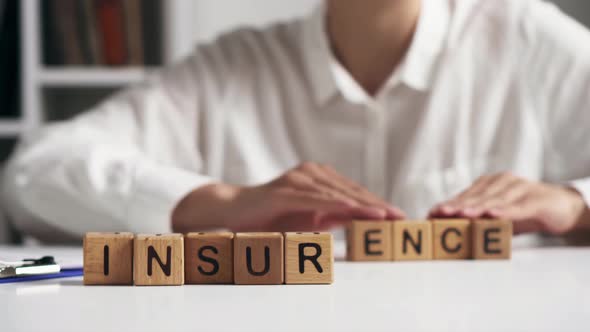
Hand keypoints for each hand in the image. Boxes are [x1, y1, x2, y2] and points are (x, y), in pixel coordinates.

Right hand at [172, 162, 404, 231]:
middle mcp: (311, 173)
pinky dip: (335, 204)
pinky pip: (314, 198)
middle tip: (401, 217)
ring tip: (386, 215)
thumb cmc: (272, 218)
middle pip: (351, 191)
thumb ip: (333, 216)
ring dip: (363, 205)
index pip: (354, 192)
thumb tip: (359, 217)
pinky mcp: (284, 190)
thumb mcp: (309, 219)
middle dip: (378, 205)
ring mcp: (298, 179)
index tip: (398, 216)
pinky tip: (352, 210)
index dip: (377, 203)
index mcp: (319, 178)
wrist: (235, 213)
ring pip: (337, 193)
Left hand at [429, 172, 588, 234]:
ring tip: (462, 215)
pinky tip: (493, 215)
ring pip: (495, 200)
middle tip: (440, 214)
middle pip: (476, 196)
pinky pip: (519, 206)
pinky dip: (505, 211)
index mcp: (489, 184)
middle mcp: (502, 182)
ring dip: (477, 208)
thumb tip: (450, 231)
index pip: (465, 196)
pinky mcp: (537, 199)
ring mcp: (520, 188)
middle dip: (457, 206)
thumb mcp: (498, 216)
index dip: (449, 204)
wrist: (562, 207)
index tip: (431, 213)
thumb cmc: (524, 211)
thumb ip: (478, 221)